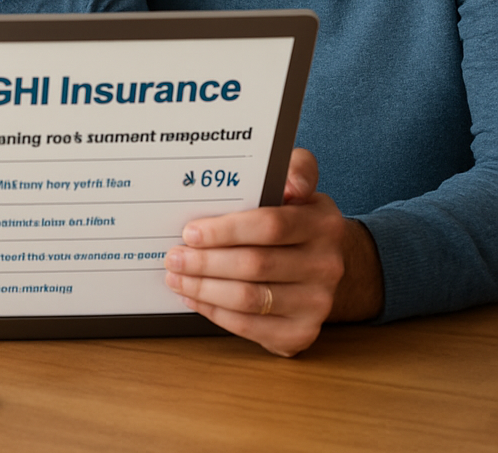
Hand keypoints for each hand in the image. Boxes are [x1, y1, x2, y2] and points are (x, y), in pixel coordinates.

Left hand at [163, 148, 378, 356]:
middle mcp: (326, 266)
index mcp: (323, 224)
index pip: (269, 226)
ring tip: (176, 276)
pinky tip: (195, 298)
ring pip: (249, 300)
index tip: (190, 232)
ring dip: (204, 289)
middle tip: (173, 256)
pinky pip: (251, 328)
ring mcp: (317, 304)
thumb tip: (292, 185)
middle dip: (205, 262)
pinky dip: (217, 313)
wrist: (327, 263)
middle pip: (254, 266)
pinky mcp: (302, 333)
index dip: (225, 231)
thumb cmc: (297, 216)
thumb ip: (295, 168)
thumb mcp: (300, 182)